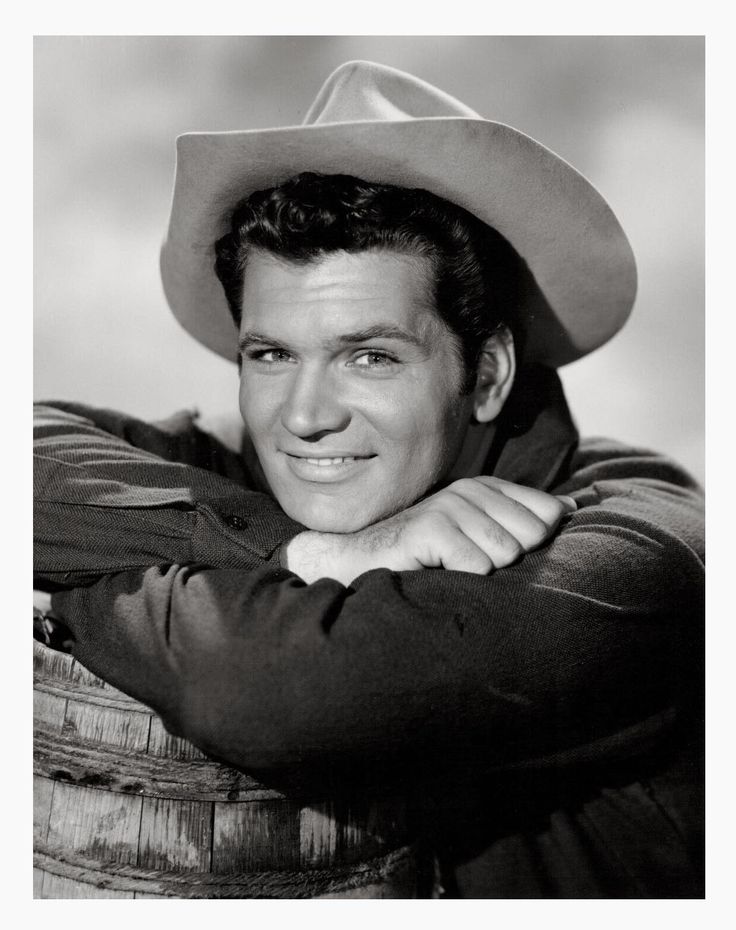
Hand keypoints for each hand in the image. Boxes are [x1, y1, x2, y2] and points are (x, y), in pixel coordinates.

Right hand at [285, 476, 576, 584]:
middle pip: (532, 538)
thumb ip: (523, 517)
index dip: (533, 545)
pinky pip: (477, 567)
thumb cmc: (422, 554)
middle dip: (508, 562)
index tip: (496, 555)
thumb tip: (573, 507)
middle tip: (468, 564)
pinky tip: (435, 573)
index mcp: (488, 488)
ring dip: (480, 574)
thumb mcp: (476, 533)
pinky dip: (460, 581)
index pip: (549, 514)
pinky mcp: (431, 527)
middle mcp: (471, 490)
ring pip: (506, 555)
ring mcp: (451, 505)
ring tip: (449, 570)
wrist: (358, 560)